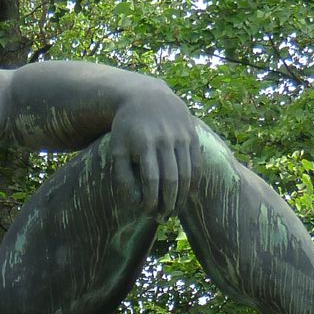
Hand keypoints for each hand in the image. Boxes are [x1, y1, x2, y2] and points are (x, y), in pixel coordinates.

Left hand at [110, 87, 199, 216]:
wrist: (145, 96)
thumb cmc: (127, 128)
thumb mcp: (117, 148)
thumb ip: (121, 175)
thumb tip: (133, 202)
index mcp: (144, 143)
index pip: (152, 180)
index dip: (152, 200)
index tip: (148, 213)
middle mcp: (165, 138)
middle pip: (171, 179)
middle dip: (168, 202)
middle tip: (164, 217)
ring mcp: (181, 135)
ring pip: (187, 173)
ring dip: (182, 196)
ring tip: (175, 210)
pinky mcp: (192, 133)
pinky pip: (196, 163)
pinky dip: (194, 182)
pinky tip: (189, 195)